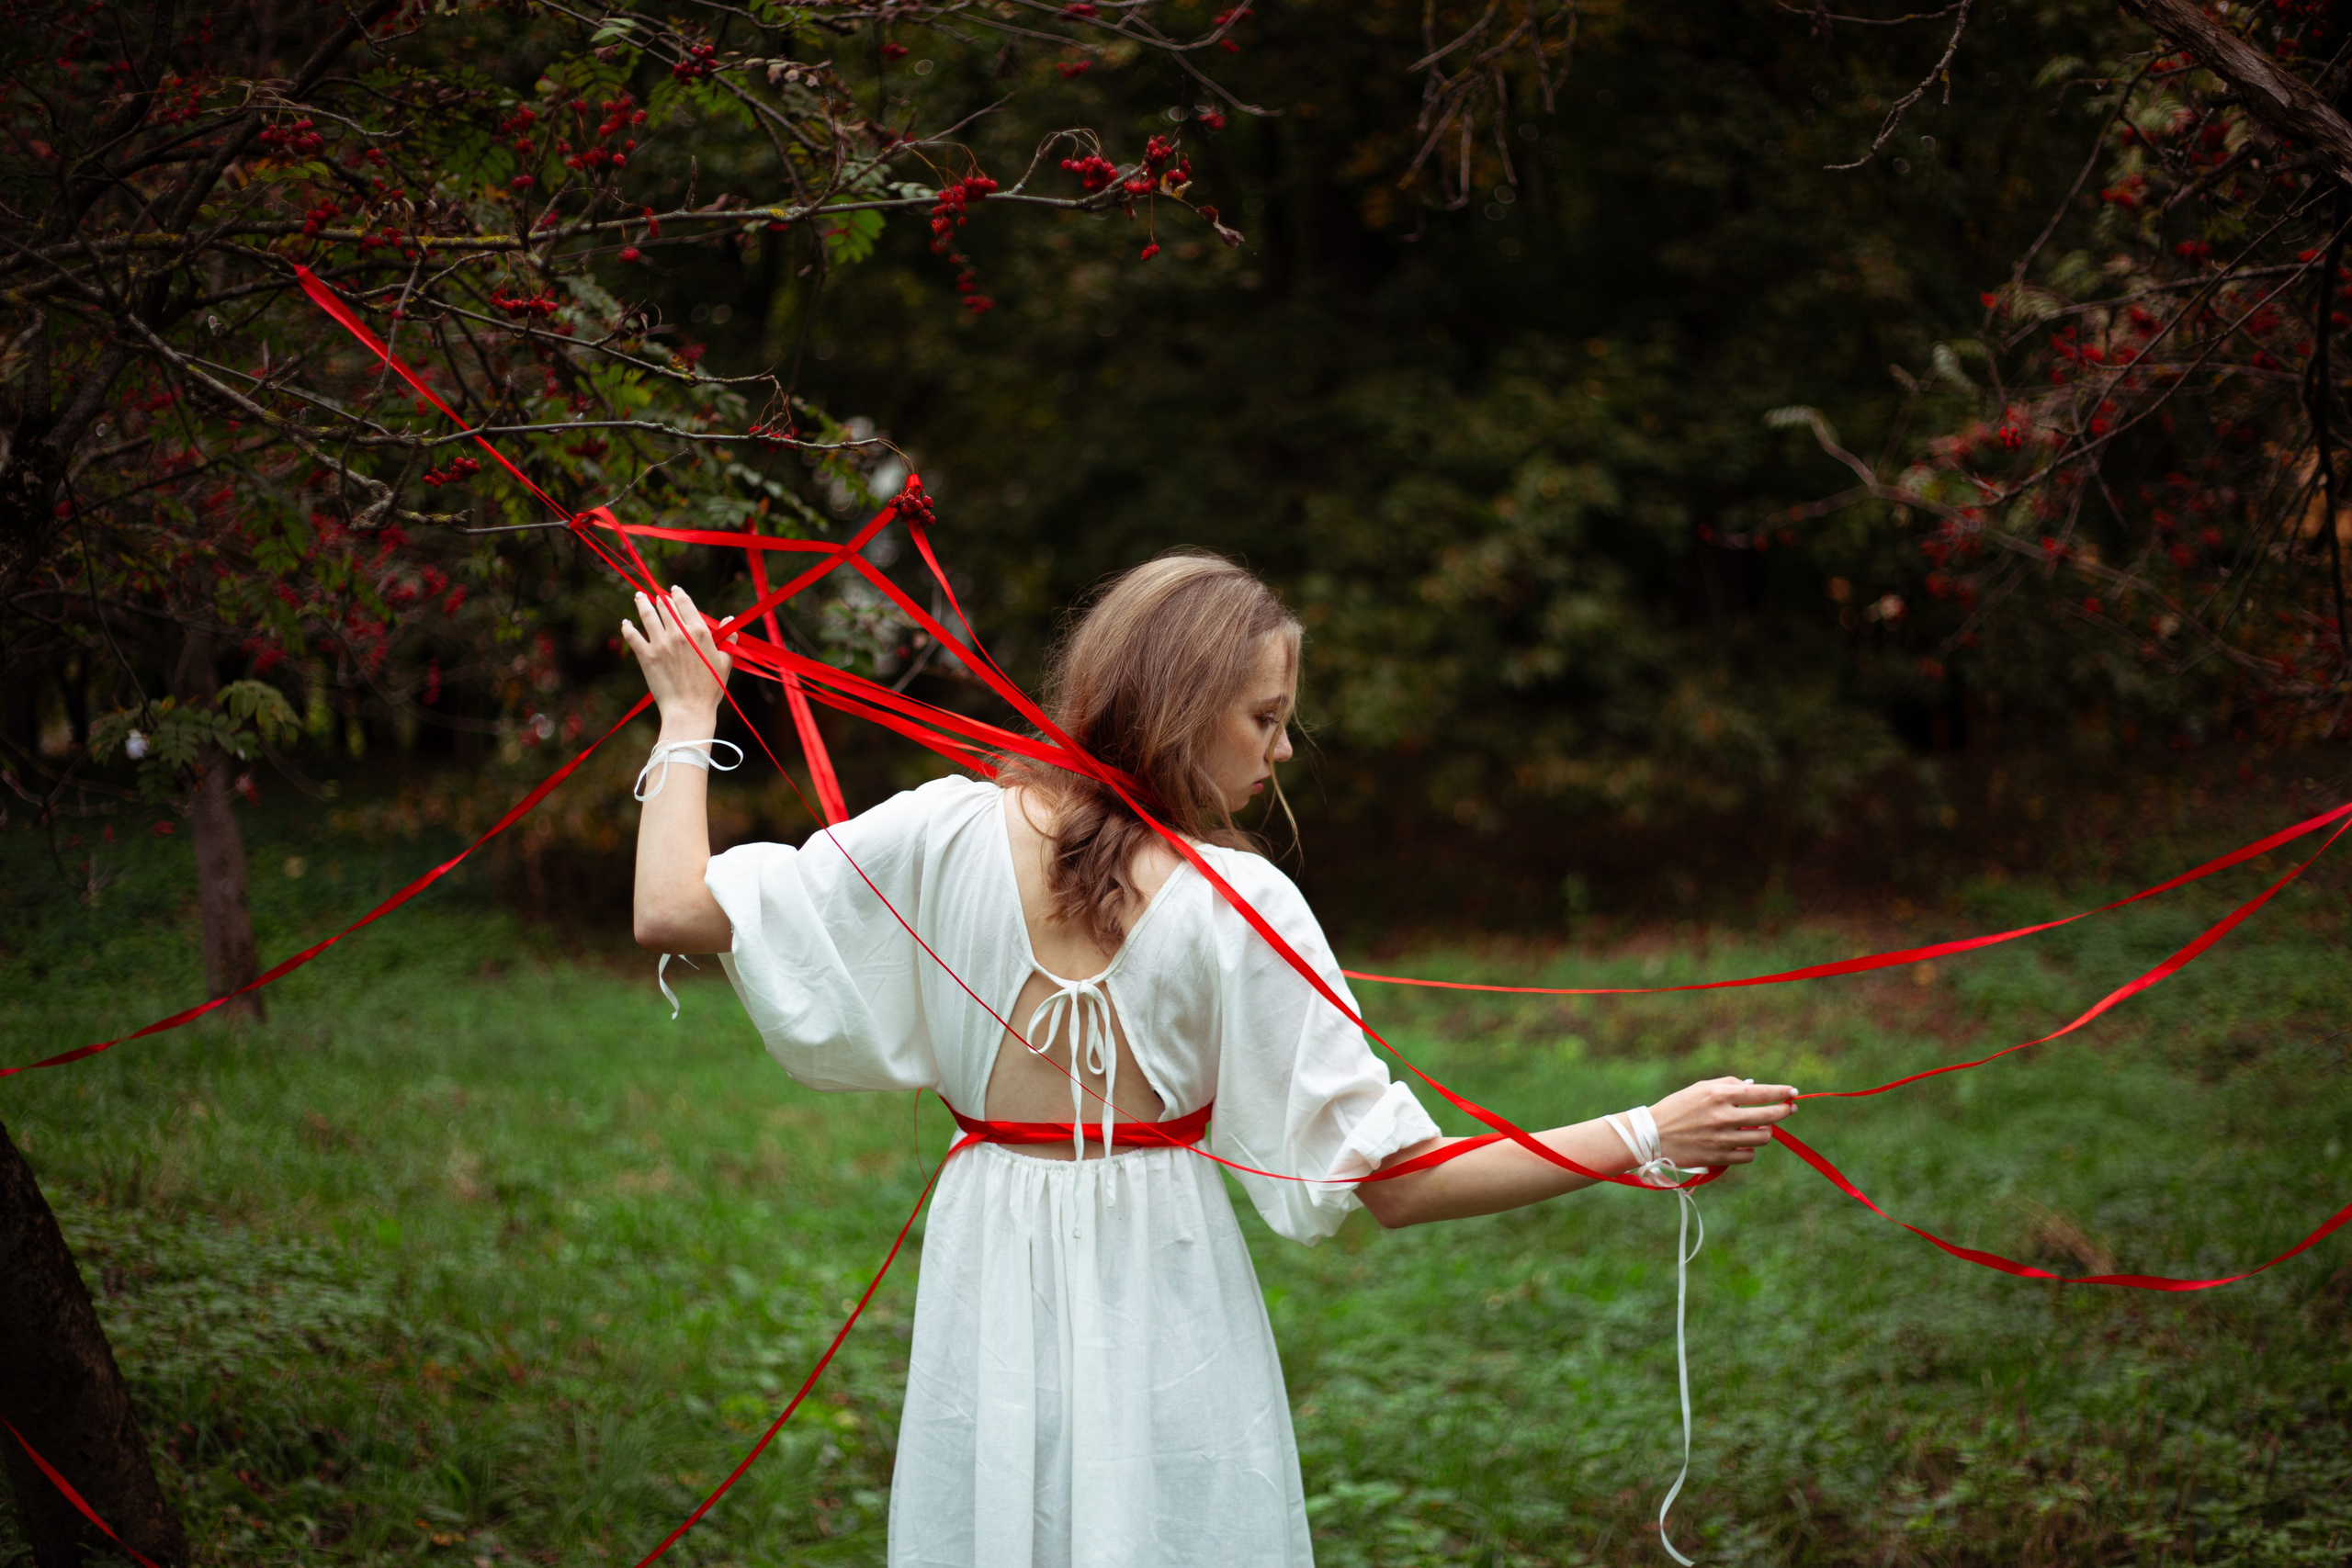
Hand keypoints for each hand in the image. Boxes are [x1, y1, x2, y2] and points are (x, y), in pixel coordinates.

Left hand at [620, 584, 730, 724]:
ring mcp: (660, 643)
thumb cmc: (711, 688)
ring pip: (648, 615)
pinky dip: (628, 628)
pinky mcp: (646, 656)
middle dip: (660, 598)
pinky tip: (626, 623)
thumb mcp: (725, 661)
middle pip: (665, 606)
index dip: (678, 594)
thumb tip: (730, 620)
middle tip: (656, 596)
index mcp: (699, 631)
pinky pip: (633, 636)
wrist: (689, 708)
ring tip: (638, 597)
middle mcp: (679, 632)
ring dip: (642, 603)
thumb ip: (728, 638)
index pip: (685, 603)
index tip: (673, 589)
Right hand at [1648, 1076, 1797, 1168]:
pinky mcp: (1719, 1157)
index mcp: (1719, 1095)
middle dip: (1785, 1112)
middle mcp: (1723, 1116)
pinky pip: (1748, 1155)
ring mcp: (1722, 1139)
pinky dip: (1749, 1149)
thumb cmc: (1678, 1107)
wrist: (1653, 1135)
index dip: (1782, 1093)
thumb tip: (1755, 1088)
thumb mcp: (1701, 1088)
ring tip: (1756, 1127)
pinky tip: (1741, 1142)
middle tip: (1789, 1109)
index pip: (1761, 1093)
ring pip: (1762, 1138)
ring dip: (1765, 1132)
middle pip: (1769, 1117)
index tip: (1793, 1093)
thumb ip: (1729, 1085)